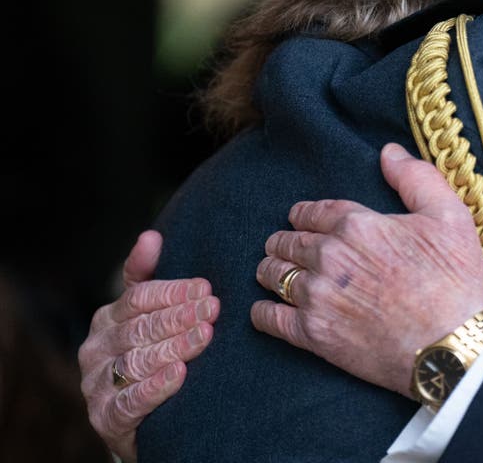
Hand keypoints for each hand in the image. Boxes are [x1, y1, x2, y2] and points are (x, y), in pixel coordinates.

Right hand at [78, 230, 218, 461]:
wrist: (147, 418)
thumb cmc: (153, 354)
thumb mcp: (150, 314)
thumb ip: (147, 277)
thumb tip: (151, 236)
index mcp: (107, 319)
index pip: (137, 298)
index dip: (172, 292)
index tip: (207, 288)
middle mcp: (95, 350)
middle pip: (139, 328)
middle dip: (179, 316)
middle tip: (214, 309)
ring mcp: (96, 386)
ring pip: (135, 361)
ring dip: (173, 346)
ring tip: (204, 335)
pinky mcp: (105, 419)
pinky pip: (129, 401)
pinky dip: (155, 386)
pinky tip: (180, 373)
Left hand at [250, 143, 482, 397]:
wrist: (450, 346)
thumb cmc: (454, 280)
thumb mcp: (450, 216)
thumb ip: (416, 177)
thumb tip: (388, 151)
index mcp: (358, 224)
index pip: (314, 211)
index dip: (304, 213)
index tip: (301, 217)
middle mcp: (330, 256)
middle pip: (288, 240)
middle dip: (284, 240)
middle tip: (284, 245)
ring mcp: (317, 296)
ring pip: (274, 274)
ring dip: (271, 269)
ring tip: (274, 272)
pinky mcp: (312, 334)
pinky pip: (268, 318)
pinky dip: (262, 311)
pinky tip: (266, 308)